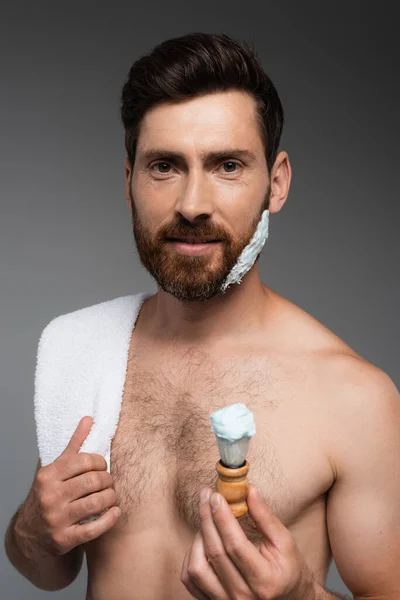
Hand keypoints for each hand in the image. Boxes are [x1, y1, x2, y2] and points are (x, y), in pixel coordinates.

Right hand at [18, 416, 120, 556]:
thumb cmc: (50, 494)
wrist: (31, 534)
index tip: (102, 467)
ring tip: (111, 496)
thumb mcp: (57, 468)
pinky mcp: (64, 539)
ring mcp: (56, 519)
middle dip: (107, 480)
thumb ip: (74, 444)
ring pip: (96, 503)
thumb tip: (89, 419)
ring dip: (110, 498)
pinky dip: (109, 519)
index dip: (100, 462)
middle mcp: (50, 496)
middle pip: (93, 481)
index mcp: (48, 476)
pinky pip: (94, 529)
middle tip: (108, 482)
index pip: (84, 461)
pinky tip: (115, 512)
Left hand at [181, 484, 314, 599]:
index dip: (223, 518)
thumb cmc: (288, 569)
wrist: (289, 599)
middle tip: (206, 495)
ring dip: (198, 537)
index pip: (235, 545)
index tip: (217, 496)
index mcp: (264, 581)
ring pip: (197, 568)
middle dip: (207, 517)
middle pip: (215, 552)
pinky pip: (190, 579)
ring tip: (207, 520)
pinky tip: (202, 540)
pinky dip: (191, 556)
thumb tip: (248, 490)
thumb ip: (265, 517)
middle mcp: (243, 597)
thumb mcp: (284, 542)